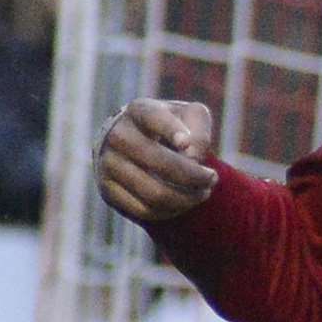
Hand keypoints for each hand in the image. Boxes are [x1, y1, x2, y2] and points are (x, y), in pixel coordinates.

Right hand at [95, 98, 217, 221]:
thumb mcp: (190, 116)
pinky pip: (144, 210)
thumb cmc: (172, 127)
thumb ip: (198, 129)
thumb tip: (191, 156)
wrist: (137, 142)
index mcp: (139, 111)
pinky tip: (184, 203)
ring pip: (154, 193)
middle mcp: (118, 135)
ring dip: (186, 198)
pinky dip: (171, 211)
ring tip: (203, 192)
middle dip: (194, 176)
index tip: (185, 144)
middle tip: (213, 179)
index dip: (171, 130)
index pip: (154, 118)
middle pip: (159, 162)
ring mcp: (109, 164)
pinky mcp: (108, 190)